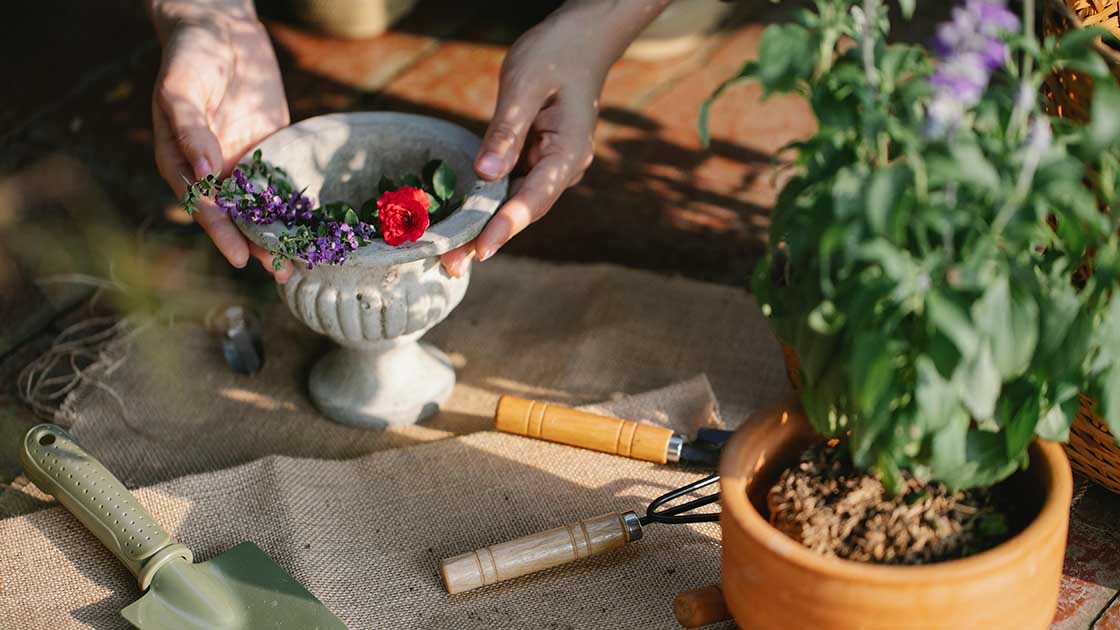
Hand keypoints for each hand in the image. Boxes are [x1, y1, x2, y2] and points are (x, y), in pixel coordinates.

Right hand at [150, 0, 292, 280]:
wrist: (220, 27)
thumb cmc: (192, 54)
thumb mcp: (181, 88)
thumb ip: (189, 129)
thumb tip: (205, 173)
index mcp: (181, 161)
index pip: (203, 205)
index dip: (221, 232)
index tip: (239, 258)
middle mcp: (211, 168)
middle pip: (234, 215)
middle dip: (255, 243)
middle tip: (280, 271)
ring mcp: (240, 161)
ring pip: (259, 207)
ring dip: (277, 233)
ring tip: (301, 262)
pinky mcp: (268, 149)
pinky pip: (280, 183)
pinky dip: (294, 206)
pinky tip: (314, 226)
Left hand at [441, 0, 670, 276]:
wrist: (582, 40)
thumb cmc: (555, 54)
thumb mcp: (523, 85)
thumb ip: (506, 130)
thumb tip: (486, 174)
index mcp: (569, 152)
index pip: (534, 197)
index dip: (505, 225)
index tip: (480, 250)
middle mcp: (566, 168)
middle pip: (525, 210)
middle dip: (489, 237)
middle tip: (450, 265)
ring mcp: (555, 167)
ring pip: (518, 204)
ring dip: (486, 227)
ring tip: (449, 256)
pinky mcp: (541, 161)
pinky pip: (514, 188)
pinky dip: (489, 205)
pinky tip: (462, 222)